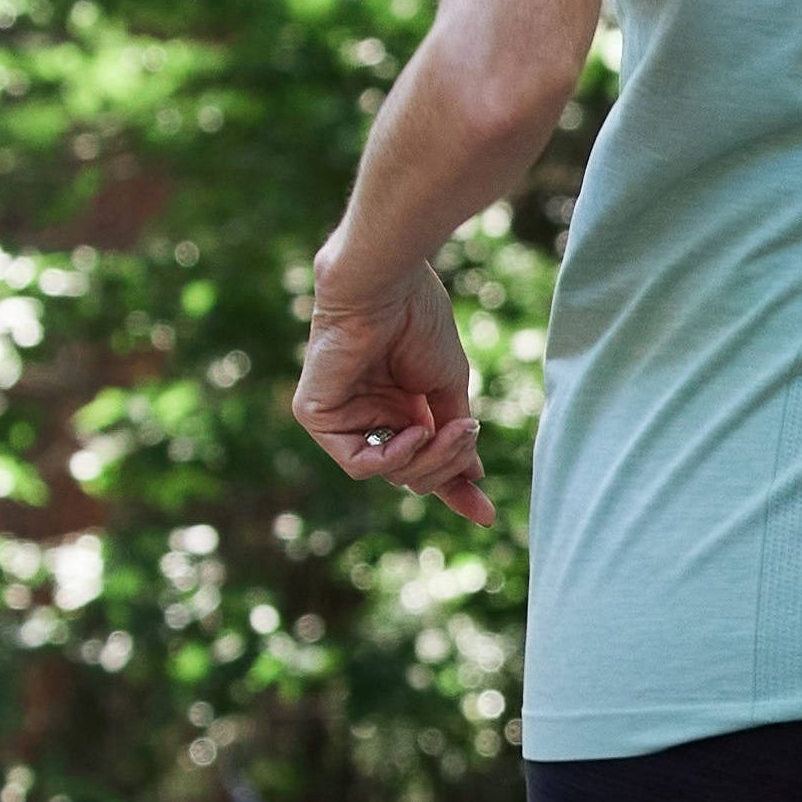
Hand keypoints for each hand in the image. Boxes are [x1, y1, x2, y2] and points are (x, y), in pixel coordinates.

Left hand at [293, 267, 494, 531]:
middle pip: (412, 474)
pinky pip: (358, 463)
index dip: (454, 488)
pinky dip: (393, 456)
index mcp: (399, 404)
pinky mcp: (315, 415)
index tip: (486, 515)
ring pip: (389, 473)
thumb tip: (472, 476)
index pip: (424, 460)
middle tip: (468, 436)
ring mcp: (342, 416)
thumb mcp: (449, 388)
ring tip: (448, 428)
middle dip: (448, 464)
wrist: (388, 286)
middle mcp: (369, 414)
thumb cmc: (420, 321)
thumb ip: (453, 434)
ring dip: (428, 458)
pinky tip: (414, 430)